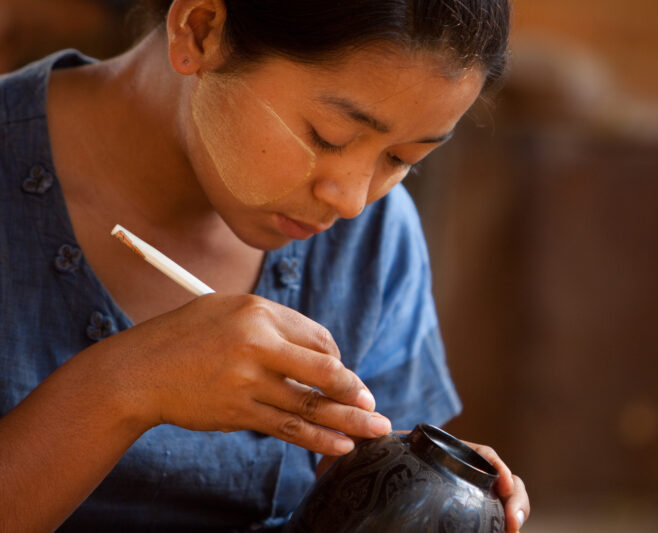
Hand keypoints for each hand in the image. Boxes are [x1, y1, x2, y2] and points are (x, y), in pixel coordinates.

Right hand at [88, 293, 391, 455]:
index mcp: (258, 312)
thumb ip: (273, 324)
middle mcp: (256, 344)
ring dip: (348, 421)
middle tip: (373, 404)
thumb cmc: (186, 336)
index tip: (339, 374)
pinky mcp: (237, 411)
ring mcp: (247, 381)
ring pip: (310, 405)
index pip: (318, 337)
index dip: (335, 358)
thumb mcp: (229, 310)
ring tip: (376, 430)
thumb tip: (319, 352)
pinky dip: (317, 439)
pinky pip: (287, 428)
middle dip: (354, 389)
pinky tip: (341, 447)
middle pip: (323, 369)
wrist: (138, 371)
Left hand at [315, 433, 528, 531]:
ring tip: (513, 532)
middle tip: (514, 522)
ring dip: (513, 515)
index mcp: (448, 452)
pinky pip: (485, 522)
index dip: (498, 467)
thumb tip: (360, 432)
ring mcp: (465, 496)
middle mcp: (462, 474)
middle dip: (515, 499)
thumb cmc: (370, 466)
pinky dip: (496, 529)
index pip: (482, 454)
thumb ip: (363, 443)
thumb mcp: (368, 455)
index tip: (503, 484)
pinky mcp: (462, 516)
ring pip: (499, 504)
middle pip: (501, 481)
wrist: (365, 489)